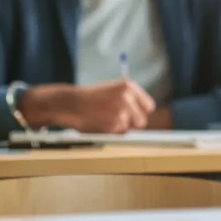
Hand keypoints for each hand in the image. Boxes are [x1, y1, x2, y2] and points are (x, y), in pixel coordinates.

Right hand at [20, 80, 155, 133]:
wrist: (70, 103)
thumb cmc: (90, 99)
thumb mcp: (112, 90)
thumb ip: (128, 100)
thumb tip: (144, 116)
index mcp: (129, 86)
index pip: (149, 106)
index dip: (141, 113)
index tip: (133, 117)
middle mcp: (128, 96)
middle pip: (142, 121)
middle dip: (131, 124)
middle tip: (116, 121)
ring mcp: (122, 109)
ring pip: (130, 129)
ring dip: (120, 128)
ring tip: (105, 120)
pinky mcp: (115, 122)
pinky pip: (119, 134)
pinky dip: (111, 132)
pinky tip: (100, 124)